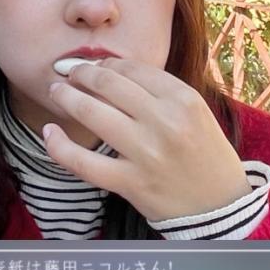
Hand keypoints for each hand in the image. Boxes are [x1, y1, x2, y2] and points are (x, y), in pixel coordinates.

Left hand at [43, 58, 250, 220]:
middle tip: (69, 73)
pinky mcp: (130, 182)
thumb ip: (160, 93)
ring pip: (91, 113)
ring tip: (56, 91)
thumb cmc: (206, 156)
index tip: (94, 66)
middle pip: (108, 83)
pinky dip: (59, 146)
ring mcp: (146, 153)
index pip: (132, 68)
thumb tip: (110, 71)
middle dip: (81, 73)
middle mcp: (165, 122)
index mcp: (184, 99)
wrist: (220, 207)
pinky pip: (83, 162)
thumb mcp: (197, 113)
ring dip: (66, 97)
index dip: (105, 63)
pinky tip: (49, 133)